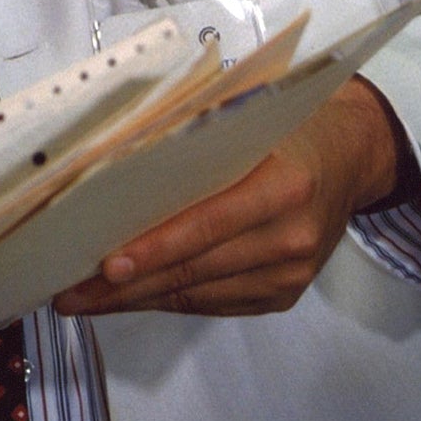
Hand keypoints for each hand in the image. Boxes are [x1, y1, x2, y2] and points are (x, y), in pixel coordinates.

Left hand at [54, 78, 399, 317]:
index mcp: (285, 183)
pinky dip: (169, 298)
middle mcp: (292, 236)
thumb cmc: (285, 125)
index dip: (156, 248)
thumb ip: (195, 143)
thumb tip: (114, 167)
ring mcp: (291, 273)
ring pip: (199, 293)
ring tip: (85, 299)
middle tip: (71, 293)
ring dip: (138, 298)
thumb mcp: (247, 117)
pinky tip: (132, 294)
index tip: (105, 266)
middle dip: (127, 285)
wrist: (349, 155)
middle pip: (196, 269)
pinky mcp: (284, 295)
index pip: (209, 224)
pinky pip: (215, 303)